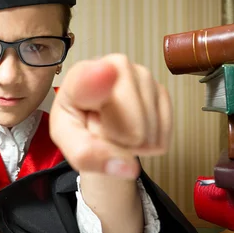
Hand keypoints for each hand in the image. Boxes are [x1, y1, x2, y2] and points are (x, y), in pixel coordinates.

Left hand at [49, 54, 172, 178]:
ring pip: (149, 131)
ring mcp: (143, 75)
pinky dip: (150, 142)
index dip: (98, 77)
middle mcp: (114, 65)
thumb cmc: (79, 124)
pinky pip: (163, 133)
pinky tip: (134, 129)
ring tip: (117, 128)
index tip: (107, 72)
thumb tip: (128, 167)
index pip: (89, 77)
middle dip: (120, 139)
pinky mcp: (161, 90)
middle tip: (104, 129)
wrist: (96, 117)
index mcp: (80, 76)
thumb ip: (87, 155)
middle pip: (131, 123)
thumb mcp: (70, 141)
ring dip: (134, 142)